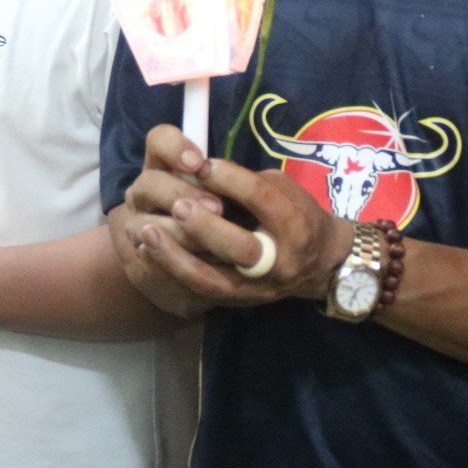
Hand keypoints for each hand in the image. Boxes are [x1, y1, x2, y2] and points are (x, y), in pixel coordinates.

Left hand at [115, 124, 350, 311]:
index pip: (264, 200)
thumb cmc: (297, 214)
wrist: (319, 266)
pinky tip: (151, 252)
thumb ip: (247, 181)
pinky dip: (172, 271)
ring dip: (176, 256)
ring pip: (212, 279)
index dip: (231, 179)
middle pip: (242, 248)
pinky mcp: (238, 302)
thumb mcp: (283, 189)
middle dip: (205, 226)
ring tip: (147, 231)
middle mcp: (280, 262)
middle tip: (177, 204)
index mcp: (297, 226)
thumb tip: (202, 169)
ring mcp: (258, 288)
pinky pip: (199, 291)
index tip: (202, 164)